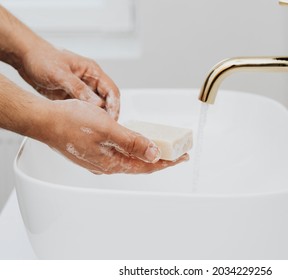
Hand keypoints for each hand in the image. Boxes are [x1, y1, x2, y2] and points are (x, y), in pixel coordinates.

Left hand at [17, 42, 119, 119]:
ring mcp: (82, 90)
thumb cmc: (42, 58)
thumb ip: (79, 89)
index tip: (112, 119)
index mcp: (92, 72)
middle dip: (107, 115)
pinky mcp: (72, 97)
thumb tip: (97, 104)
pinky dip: (84, 118)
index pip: (112, 91)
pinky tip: (81, 126)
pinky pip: (83, 109)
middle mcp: (90, 81)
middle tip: (104, 129)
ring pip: (96, 107)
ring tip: (93, 130)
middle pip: (107, 101)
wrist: (25, 57)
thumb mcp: (60, 74)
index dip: (115, 106)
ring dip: (96, 118)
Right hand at [45, 99, 187, 173]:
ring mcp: (98, 159)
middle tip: (176, 154)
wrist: (43, 120)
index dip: (167, 162)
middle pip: (140, 164)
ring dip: (146, 153)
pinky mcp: (92, 151)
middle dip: (160, 159)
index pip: (146, 165)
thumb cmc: (70, 122)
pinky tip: (134, 142)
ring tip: (160, 148)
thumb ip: (132, 142)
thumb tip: (154, 154)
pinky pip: (118, 153)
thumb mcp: (108, 129)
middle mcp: (106, 164)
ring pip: (129, 159)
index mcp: (111, 162)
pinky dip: (131, 148)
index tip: (182, 158)